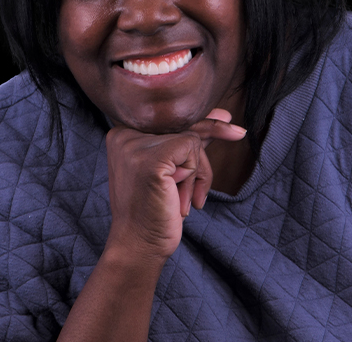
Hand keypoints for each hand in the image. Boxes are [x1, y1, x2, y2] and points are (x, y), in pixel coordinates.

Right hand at [105, 110, 245, 262]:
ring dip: (197, 172)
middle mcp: (123, 134)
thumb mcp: (172, 168)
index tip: (225, 119)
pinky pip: (192, 148)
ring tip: (183, 200)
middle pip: (181, 125)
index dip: (198, 124)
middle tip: (239, 133)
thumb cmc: (155, 209)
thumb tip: (222, 115)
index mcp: (121, 134)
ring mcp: (136, 145)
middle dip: (212, 133)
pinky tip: (179, 199)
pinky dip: (196, 176)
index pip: (167, 119)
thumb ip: (190, 141)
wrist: (140, 246)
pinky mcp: (153, 158)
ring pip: (190, 138)